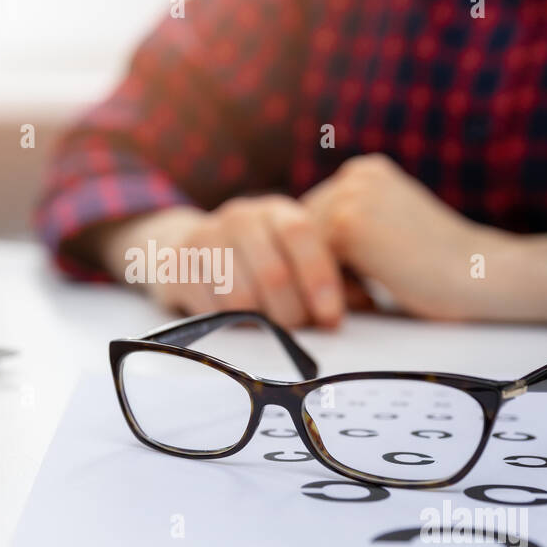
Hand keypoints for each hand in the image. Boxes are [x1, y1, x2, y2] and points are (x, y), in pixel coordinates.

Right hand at [94, 198, 344, 327]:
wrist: (184, 247)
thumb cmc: (258, 261)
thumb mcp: (295, 260)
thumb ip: (334, 278)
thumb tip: (370, 308)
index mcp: (276, 210)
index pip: (301, 234)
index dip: (319, 278)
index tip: (331, 319)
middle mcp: (239, 216)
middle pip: (273, 274)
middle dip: (293, 315)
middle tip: (302, 336)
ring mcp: (204, 239)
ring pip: (240, 298)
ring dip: (262, 326)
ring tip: (273, 335)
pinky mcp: (176, 266)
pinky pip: (209, 310)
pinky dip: (229, 328)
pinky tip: (240, 329)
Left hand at [303, 153, 546, 322]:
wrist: (485, 276)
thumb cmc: (440, 272)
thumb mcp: (390, 236)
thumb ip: (352, 234)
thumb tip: (296, 263)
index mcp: (366, 172)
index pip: (312, 220)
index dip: (324, 260)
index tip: (352, 289)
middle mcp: (355, 174)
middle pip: (300, 233)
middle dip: (318, 270)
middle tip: (355, 301)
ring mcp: (350, 194)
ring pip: (301, 251)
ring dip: (322, 281)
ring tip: (365, 301)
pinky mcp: (347, 222)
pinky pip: (309, 265)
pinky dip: (328, 290)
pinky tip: (368, 301)